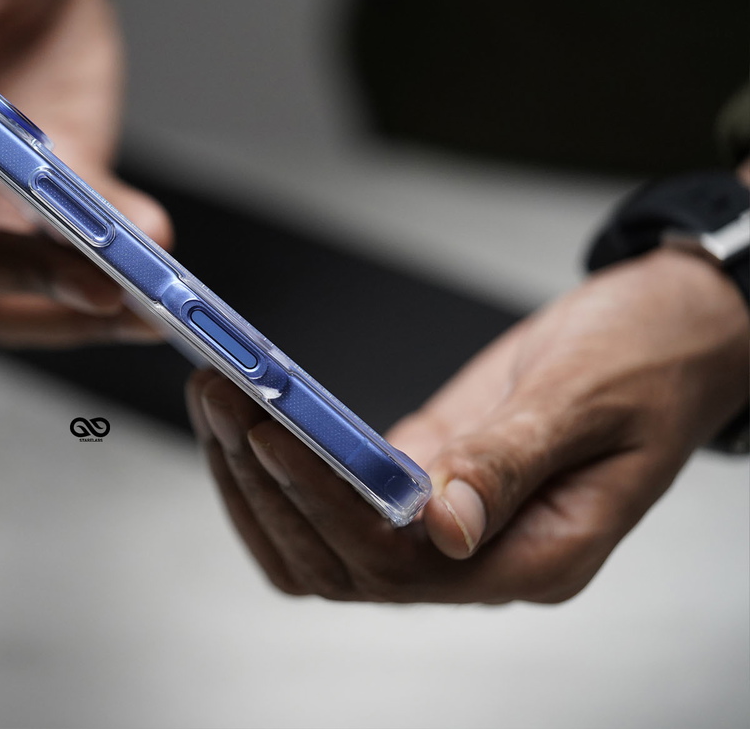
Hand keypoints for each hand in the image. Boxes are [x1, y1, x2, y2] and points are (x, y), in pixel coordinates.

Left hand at [188, 248, 748, 602]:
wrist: (674, 326)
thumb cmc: (654, 359)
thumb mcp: (589, 399)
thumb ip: (511, 461)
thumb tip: (442, 525)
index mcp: (536, 557)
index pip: (398, 565)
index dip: (326, 504)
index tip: (271, 433)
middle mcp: (480, 557)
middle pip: (340, 562)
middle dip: (269, 482)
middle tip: (221, 395)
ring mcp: (445, 524)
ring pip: (323, 539)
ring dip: (259, 475)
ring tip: (218, 395)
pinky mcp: (424, 476)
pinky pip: (336, 496)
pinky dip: (286, 460)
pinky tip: (250, 412)